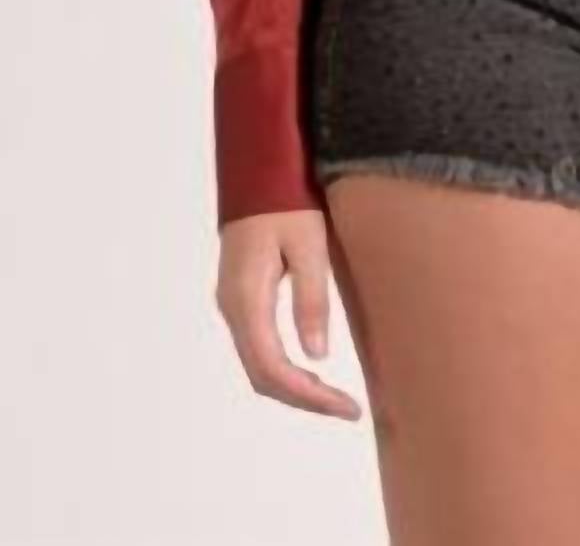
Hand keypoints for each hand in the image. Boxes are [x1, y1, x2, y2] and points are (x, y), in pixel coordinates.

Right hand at [215, 208, 362, 418]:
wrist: (257, 168)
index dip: (309, 396)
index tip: (346, 409)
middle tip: (347, 409)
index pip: (272, 368)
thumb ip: (311, 299)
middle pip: (262, 375)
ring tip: (334, 396)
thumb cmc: (286, 200)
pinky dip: (283, 366)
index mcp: (246, 297)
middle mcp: (232, 307)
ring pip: (257, 364)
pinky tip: (311, 368)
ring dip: (293, 386)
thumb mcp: (309, 245)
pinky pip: (258, 345)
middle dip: (304, 398)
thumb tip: (317, 356)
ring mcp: (232, 303)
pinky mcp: (240, 296)